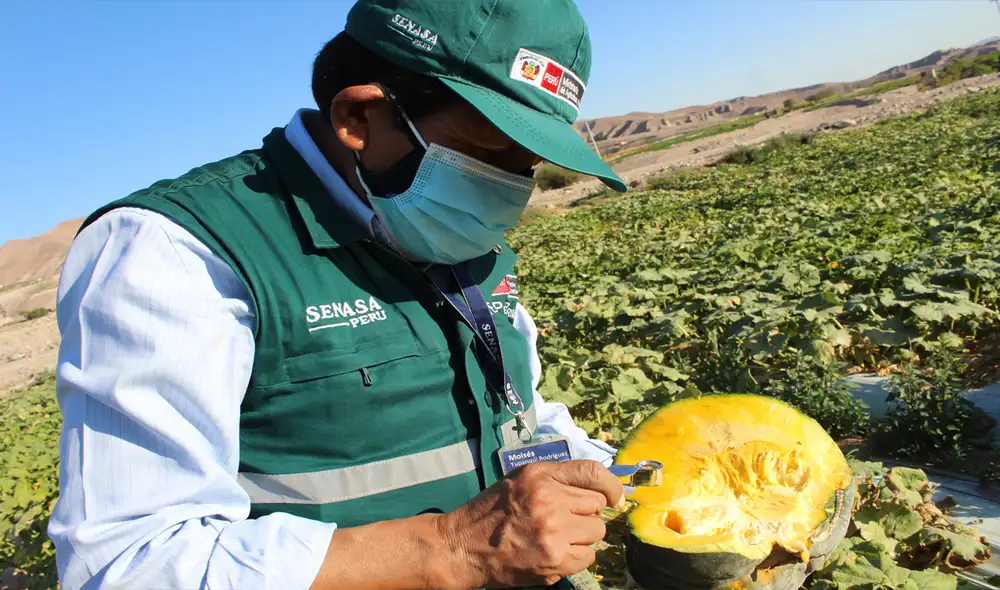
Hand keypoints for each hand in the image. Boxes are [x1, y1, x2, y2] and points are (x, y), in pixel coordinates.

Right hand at [436, 460, 624, 588]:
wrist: (465, 545)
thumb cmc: (492, 512)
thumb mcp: (520, 480)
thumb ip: (556, 479)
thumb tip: (598, 487)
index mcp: (540, 476)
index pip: (592, 472)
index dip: (610, 484)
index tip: (614, 495)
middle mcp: (549, 500)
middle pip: (597, 505)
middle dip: (586, 512)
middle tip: (565, 519)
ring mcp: (554, 531)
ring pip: (596, 531)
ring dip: (583, 535)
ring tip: (558, 536)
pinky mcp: (556, 559)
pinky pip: (588, 556)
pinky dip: (577, 556)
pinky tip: (555, 552)